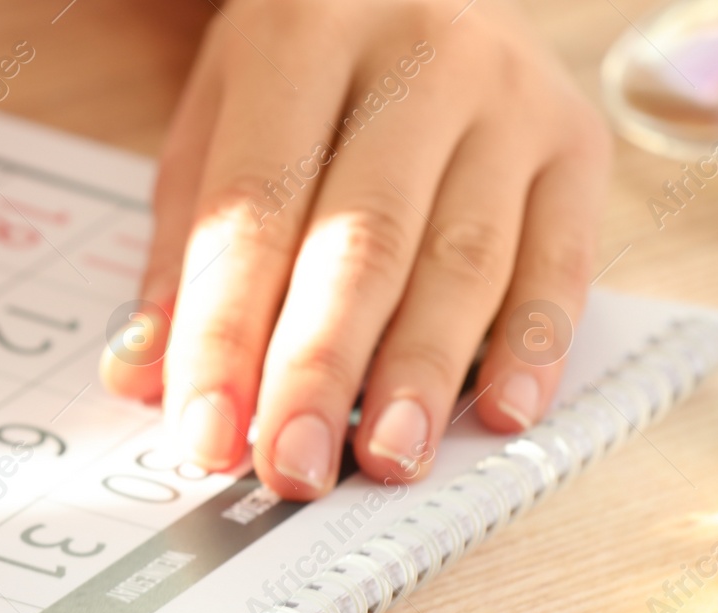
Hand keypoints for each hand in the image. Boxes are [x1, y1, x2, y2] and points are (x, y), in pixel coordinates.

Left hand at [102, 0, 608, 496]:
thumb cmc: (302, 65)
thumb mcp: (217, 123)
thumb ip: (184, 251)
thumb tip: (143, 377)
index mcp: (302, 35)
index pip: (252, 211)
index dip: (224, 335)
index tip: (205, 434)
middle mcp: (417, 58)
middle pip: (362, 240)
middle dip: (320, 368)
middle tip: (291, 464)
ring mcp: (509, 98)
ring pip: (463, 258)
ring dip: (421, 374)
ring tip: (385, 459)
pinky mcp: (574, 142)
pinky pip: (561, 259)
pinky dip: (531, 347)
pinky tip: (496, 414)